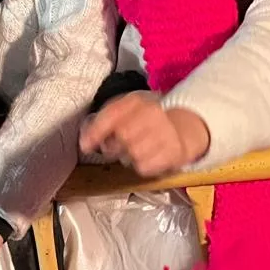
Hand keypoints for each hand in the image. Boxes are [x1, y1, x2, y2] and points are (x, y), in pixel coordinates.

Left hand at [78, 92, 209, 176]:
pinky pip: (145, 167)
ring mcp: (165, 133)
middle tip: (116, 148)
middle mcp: (152, 114)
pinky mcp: (173, 153)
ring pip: (133, 154)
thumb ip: (106, 120)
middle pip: (122, 137)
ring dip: (128, 158)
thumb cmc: (147, 119)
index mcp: (136, 101)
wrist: (184, 125)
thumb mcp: (128, 109)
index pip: (113, 114)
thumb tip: (86, 142)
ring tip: (135, 151)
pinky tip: (148, 157)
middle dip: (113, 147)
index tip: (86, 145)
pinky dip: (142, 166)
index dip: (96, 131)